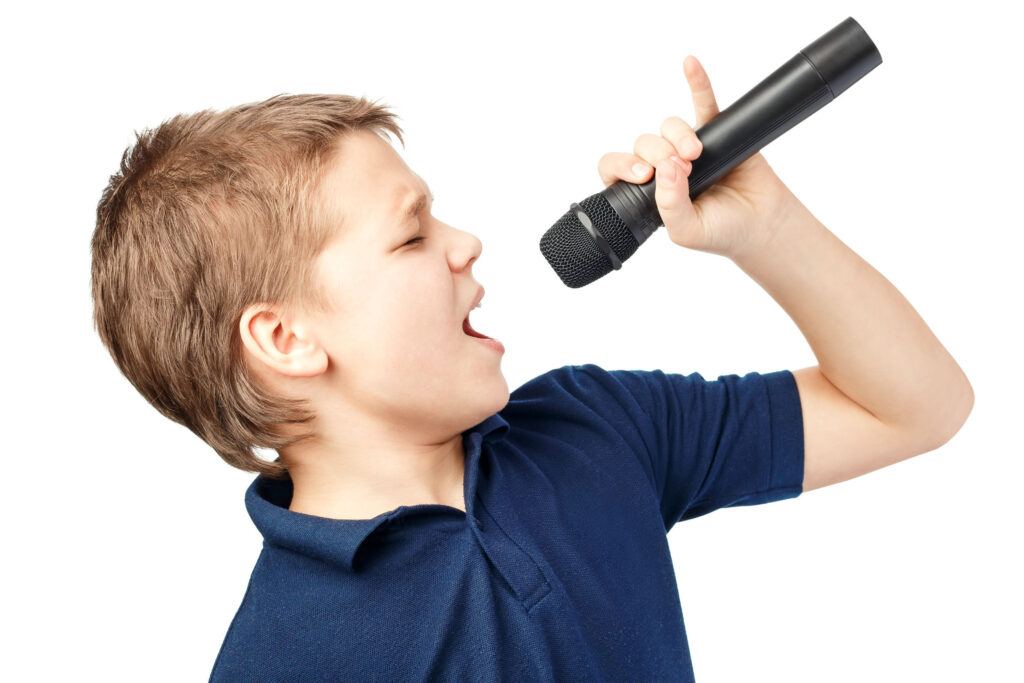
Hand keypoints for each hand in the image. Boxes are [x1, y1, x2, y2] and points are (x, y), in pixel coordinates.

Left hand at [597, 55, 801, 259]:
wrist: (762, 225)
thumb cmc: (721, 231)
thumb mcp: (685, 231)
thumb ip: (668, 205)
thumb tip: (664, 169)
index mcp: (647, 191)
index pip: (616, 168)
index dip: (623, 165)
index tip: (642, 174)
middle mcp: (663, 167)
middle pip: (644, 143)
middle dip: (658, 154)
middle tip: (683, 171)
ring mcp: (687, 148)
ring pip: (669, 127)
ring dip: (678, 136)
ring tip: (696, 154)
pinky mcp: (716, 132)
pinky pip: (703, 102)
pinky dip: (697, 82)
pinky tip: (690, 64)